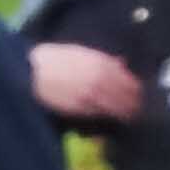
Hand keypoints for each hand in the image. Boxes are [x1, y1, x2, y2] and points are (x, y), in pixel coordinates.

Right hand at [29, 40, 143, 124]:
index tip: (139, 93)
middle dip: (135, 103)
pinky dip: (108, 116)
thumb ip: (103, 58)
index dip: (137, 88)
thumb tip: (122, 63)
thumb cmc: (52, 59)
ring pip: (117, 107)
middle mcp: (100, 79)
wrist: (30, 72)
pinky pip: (101, 114)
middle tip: (137, 108)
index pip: (129, 79)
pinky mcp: (80, 108)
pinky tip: (110, 118)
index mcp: (102, 63)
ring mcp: (91, 95)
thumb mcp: (79, 52)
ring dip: (125, 113)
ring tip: (129, 117)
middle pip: (128, 95)